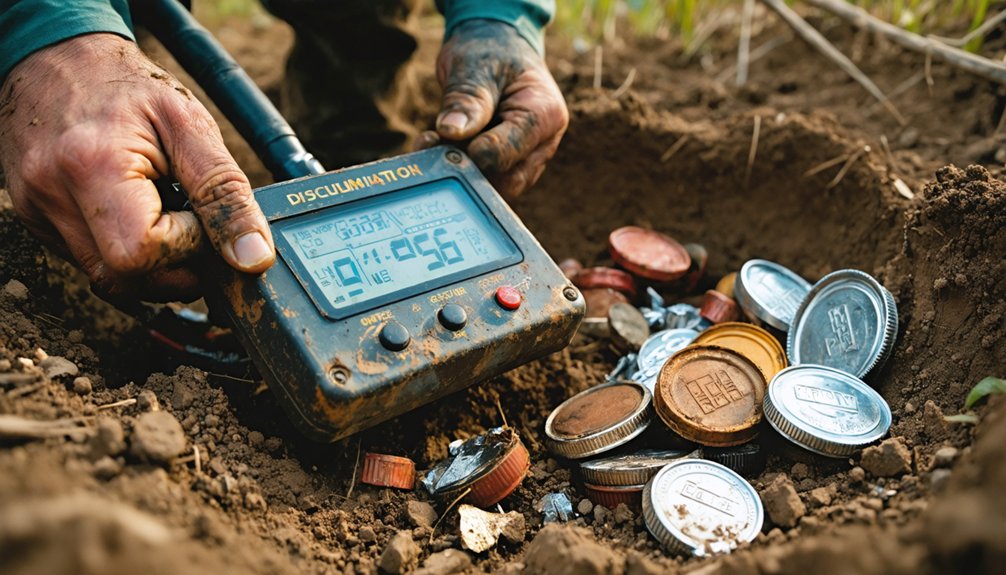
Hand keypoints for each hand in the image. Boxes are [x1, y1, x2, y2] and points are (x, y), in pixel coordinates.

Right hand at [0, 34, 273, 300]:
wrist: (58, 60)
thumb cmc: (127, 87)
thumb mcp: (190, 125)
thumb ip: (225, 192)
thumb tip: (254, 257)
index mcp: (91, 167)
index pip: (143, 254)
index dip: (187, 246)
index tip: (200, 214)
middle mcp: (52, 197)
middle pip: (126, 280)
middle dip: (176, 265)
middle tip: (194, 224)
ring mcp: (39, 214)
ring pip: (110, 281)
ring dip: (154, 264)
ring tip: (166, 214)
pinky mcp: (38, 222)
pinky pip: (93, 263)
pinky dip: (127, 251)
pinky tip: (138, 215)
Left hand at [416, 19, 567, 199]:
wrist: (495, 49)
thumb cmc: (490, 52)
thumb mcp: (475, 66)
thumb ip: (467, 99)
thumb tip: (451, 131)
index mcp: (545, 114)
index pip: (512, 150)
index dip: (478, 153)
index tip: (445, 140)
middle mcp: (542, 143)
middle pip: (508, 180)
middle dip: (468, 170)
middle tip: (430, 146)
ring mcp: (526, 158)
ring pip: (495, 186)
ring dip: (459, 172)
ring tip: (430, 143)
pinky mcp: (507, 166)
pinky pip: (485, 180)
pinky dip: (458, 169)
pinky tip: (434, 148)